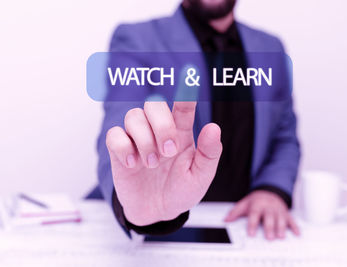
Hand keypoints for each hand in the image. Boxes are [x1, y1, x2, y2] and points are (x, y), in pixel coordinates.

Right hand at [106, 101, 221, 225]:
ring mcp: (137, 140)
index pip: (182, 107)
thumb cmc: (181, 190)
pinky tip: (133, 165)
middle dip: (162, 125)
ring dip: (144, 140)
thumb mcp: (200, 177)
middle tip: (168, 152)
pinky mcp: (120, 152)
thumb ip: (209, 154)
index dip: (185, 92)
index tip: (189, 75)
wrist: (158, 212)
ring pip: (133, 116)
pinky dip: (123, 148)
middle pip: (153, 104)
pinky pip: (114, 135)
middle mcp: (158, 131)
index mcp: (181, 133)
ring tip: (152, 164)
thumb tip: (213, 127)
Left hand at [224, 190, 299, 239]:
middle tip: (269, 237)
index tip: (251, 233)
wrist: (269, 192)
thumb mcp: (244, 204)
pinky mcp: (286, 213)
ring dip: (282, 227)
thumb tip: (226, 219)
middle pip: (269, 217)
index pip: (254, 214)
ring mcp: (278, 210)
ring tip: (281, 236)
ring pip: (281, 218)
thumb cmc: (256, 201)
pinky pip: (291, 219)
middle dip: (270, 227)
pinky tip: (297, 233)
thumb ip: (235, 212)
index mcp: (257, 204)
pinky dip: (295, 226)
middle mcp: (269, 207)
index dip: (252, 224)